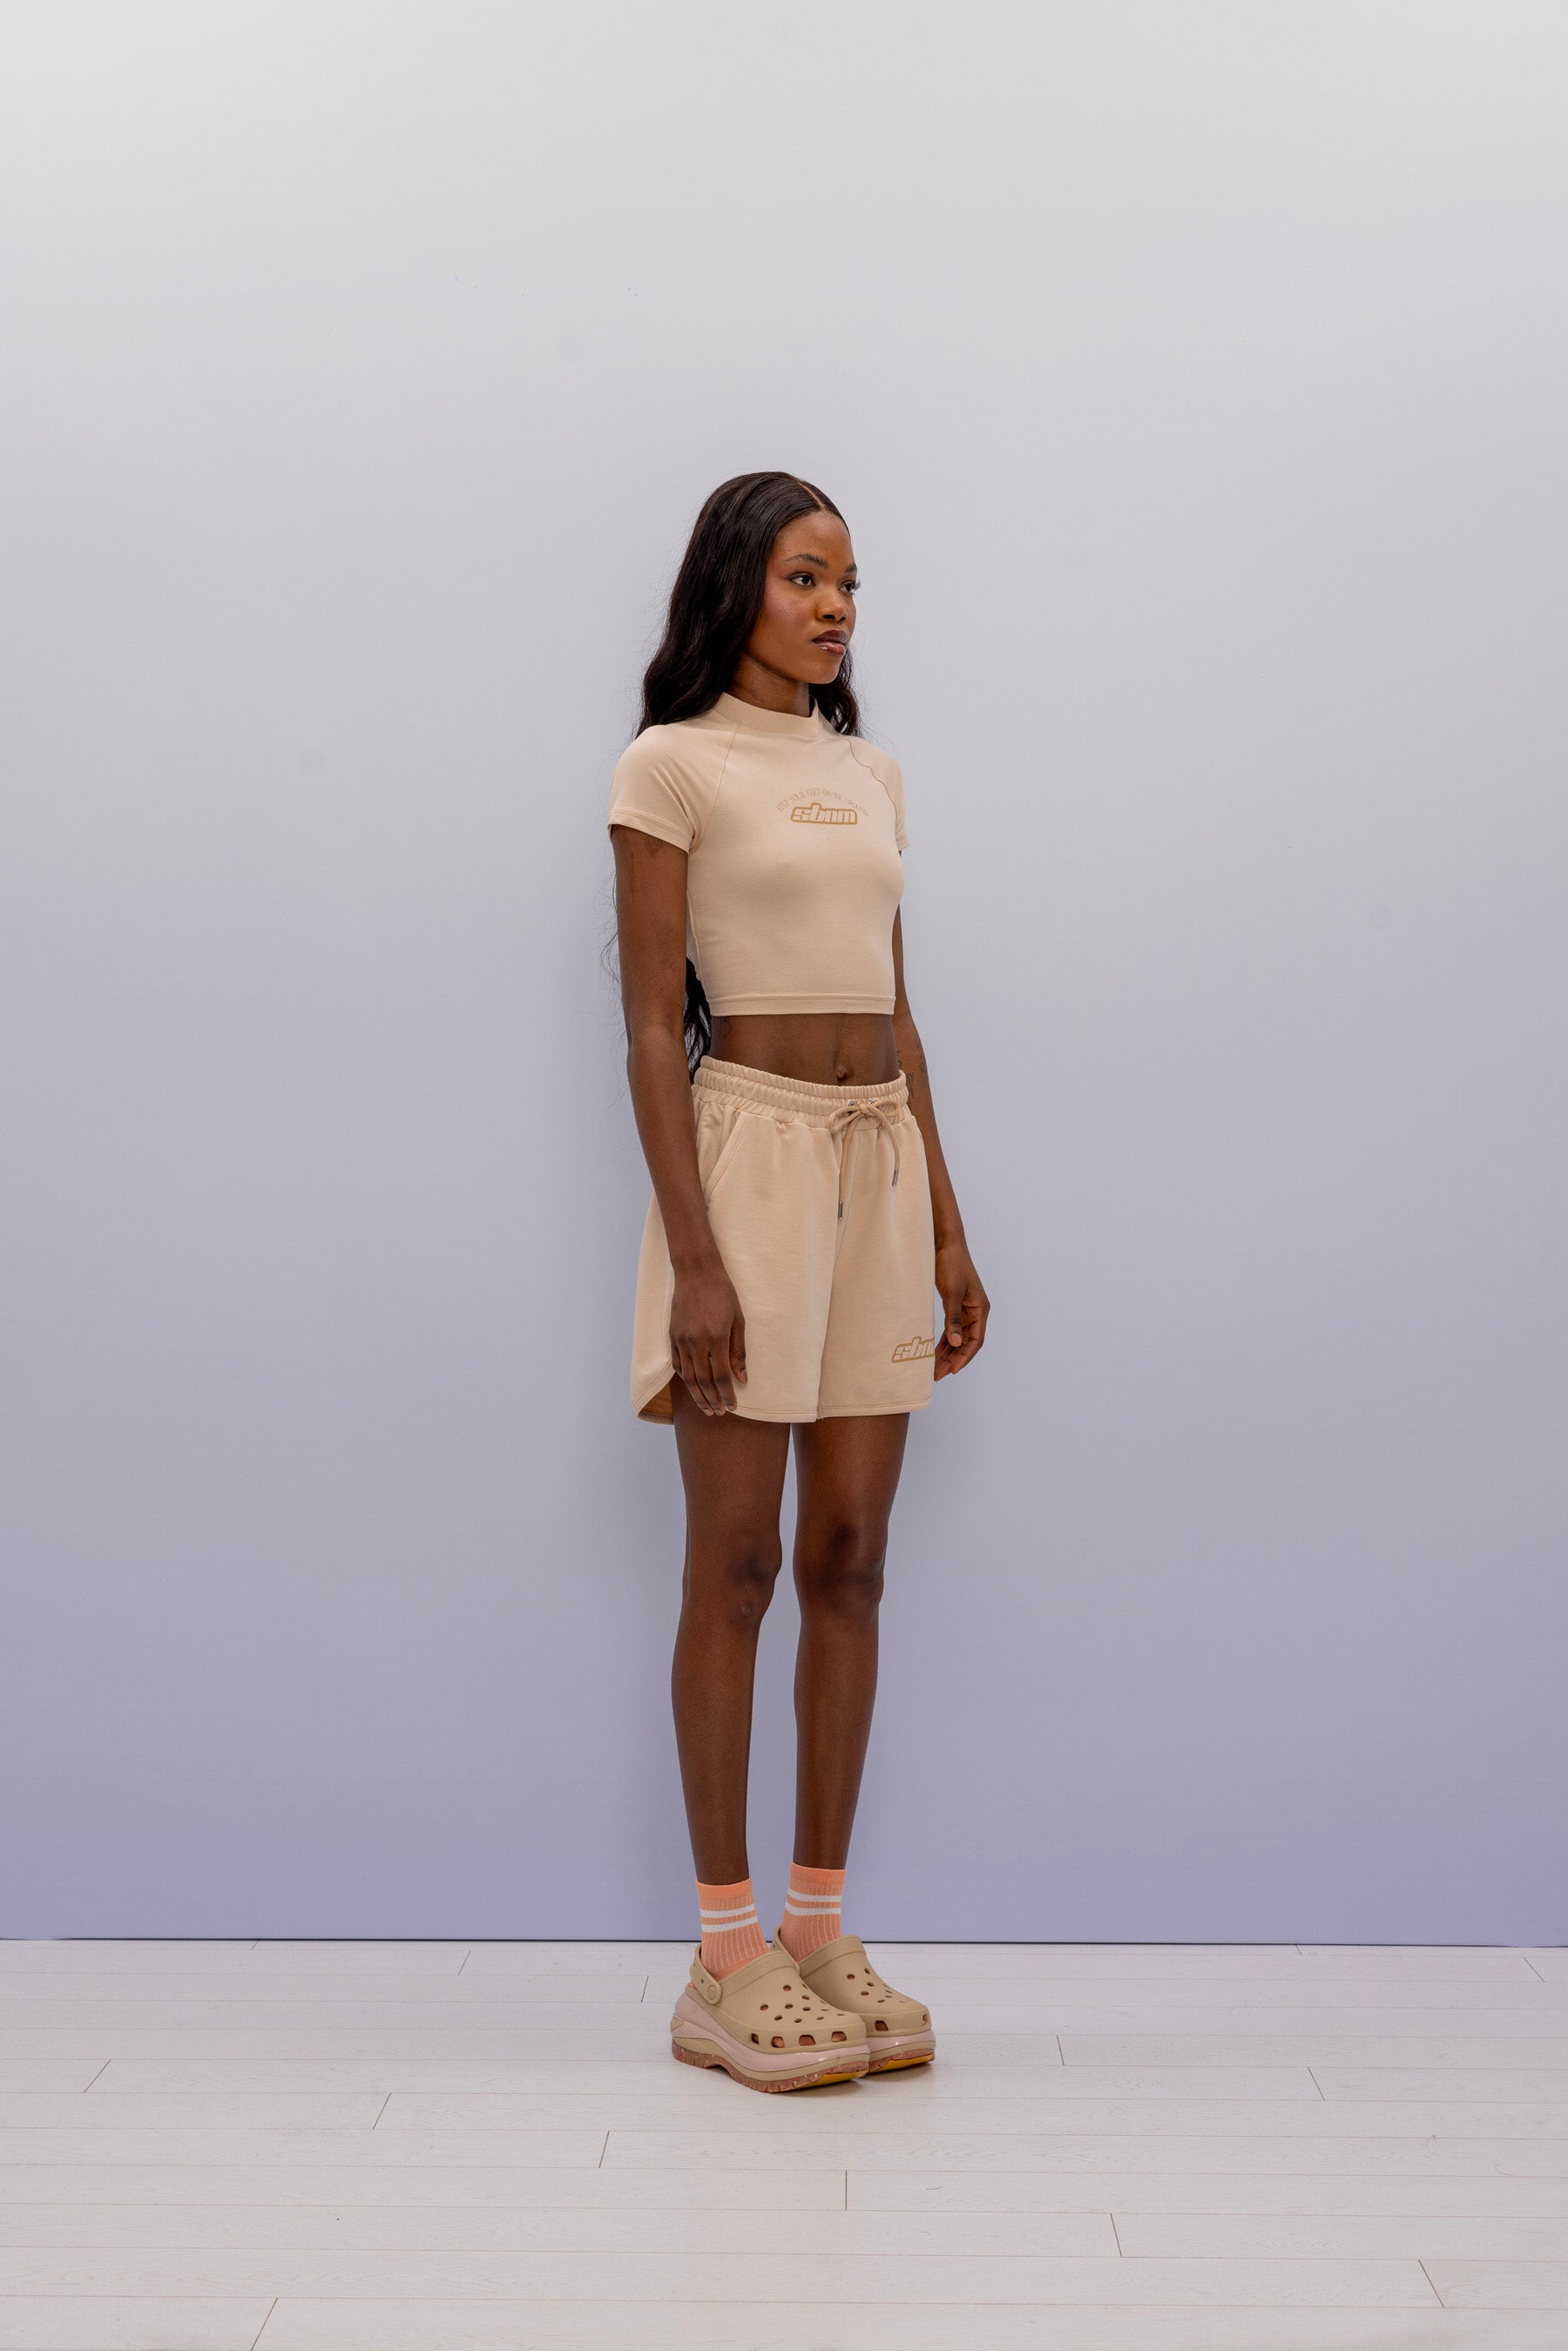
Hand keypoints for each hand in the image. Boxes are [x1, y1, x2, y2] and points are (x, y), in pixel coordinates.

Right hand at [670, 1258, 747, 1415]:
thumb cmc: (722, 1293)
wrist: (696, 1272)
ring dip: (698, 1395)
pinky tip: (693, 1387)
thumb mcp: (738, 1320)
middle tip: (719, 1413)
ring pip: (688, 1377)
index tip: (733, 1407)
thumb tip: (743, 1378)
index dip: (727, 1395)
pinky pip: (677, 1364)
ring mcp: (681, 1340)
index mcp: (715, 1338)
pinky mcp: (672, 1336)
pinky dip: (685, 1379)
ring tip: (707, 1408)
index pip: (721, 1376)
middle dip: (712, 1401)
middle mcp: (696, 1342)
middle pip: (703, 1381)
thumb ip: (738, 1351)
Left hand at [934, 1239, 988, 1378]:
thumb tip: (955, 1343)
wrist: (945, 1244)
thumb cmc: (952, 1264)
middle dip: (953, 1359)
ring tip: (934, 1369)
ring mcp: (966, 1309)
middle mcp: (976, 1312)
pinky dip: (943, 1341)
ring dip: (947, 1353)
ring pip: (958, 1338)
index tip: (952, 1371)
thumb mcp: (951, 1293)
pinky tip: (934, 1352)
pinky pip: (951, 1329)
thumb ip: (953, 1319)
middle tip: (937, 1375)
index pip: (975, 1341)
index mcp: (981, 1309)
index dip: (965, 1357)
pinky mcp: (955, 1305)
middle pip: (966, 1342)